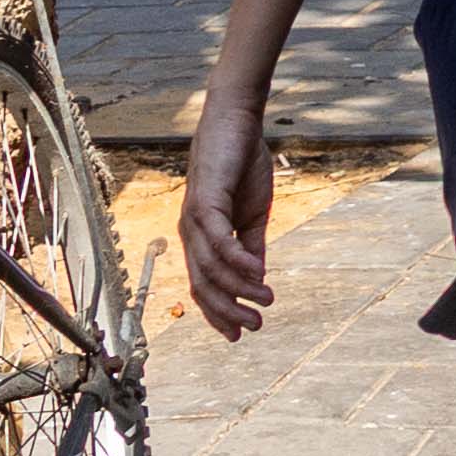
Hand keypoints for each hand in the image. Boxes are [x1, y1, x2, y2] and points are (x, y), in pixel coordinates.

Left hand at [180, 119, 277, 340]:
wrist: (236, 123)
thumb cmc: (242, 164)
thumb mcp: (252, 214)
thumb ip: (252, 246)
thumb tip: (257, 279)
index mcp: (200, 237)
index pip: (204, 285)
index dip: (220, 311)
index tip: (241, 332)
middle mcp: (190, 232)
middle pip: (202, 284)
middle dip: (228, 310)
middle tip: (255, 326)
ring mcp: (193, 218)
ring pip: (210, 267)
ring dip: (238, 288)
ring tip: (266, 301)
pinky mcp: (204, 201)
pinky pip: (218, 240)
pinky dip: (236, 260)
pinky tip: (257, 273)